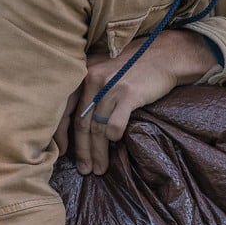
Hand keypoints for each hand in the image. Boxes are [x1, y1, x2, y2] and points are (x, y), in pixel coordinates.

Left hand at [55, 30, 217, 175]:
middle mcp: (93, 79)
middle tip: (85, 169)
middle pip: (81, 123)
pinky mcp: (129, 94)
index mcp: (84, 74)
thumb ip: (91, 89)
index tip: (62, 152)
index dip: (60, 133)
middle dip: (82, 151)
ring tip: (100, 168)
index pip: (64, 108)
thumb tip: (79, 122)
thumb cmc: (135, 65)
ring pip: (97, 128)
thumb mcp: (105, 69)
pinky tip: (115, 143)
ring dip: (98, 153)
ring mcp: (110, 86)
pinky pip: (115, 124)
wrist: (165, 55)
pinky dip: (114, 136)